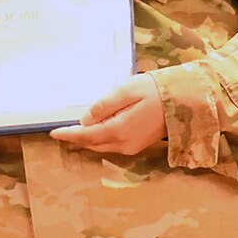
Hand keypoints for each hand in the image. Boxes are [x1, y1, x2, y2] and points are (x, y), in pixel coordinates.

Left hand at [51, 75, 167, 155]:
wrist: (185, 102)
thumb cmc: (156, 90)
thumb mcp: (127, 90)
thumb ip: (104, 105)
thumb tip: (85, 119)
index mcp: (119, 130)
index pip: (86, 136)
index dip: (69, 134)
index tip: (53, 132)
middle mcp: (124, 143)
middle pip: (92, 144)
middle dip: (76, 138)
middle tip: (61, 130)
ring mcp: (132, 147)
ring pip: (102, 146)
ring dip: (88, 139)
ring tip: (75, 129)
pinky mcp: (138, 145)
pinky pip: (113, 145)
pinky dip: (101, 138)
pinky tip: (97, 128)